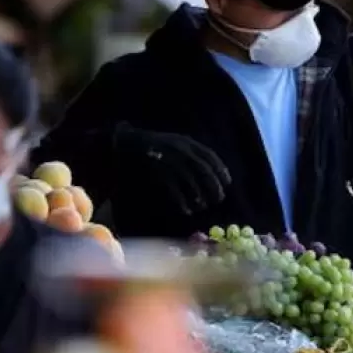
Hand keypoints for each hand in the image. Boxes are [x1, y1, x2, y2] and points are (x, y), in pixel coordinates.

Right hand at [115, 124, 230, 213]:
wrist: (124, 143)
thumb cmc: (154, 146)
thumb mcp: (175, 142)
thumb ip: (193, 153)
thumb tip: (214, 172)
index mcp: (185, 141)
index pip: (209, 156)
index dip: (220, 170)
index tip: (227, 182)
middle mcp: (179, 149)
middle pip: (203, 170)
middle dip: (213, 186)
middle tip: (218, 199)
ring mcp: (167, 160)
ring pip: (190, 181)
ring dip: (199, 196)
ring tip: (202, 206)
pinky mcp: (156, 172)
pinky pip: (173, 190)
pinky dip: (182, 202)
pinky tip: (187, 210)